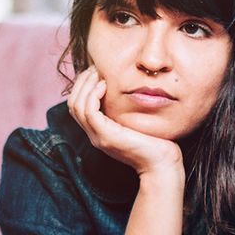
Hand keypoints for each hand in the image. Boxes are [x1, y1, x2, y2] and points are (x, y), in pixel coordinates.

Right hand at [67, 66, 183, 176]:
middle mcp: (94, 134)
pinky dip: (93, 95)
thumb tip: (130, 88)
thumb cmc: (156, 143)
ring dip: (86, 85)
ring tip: (99, 73)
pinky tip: (105, 85)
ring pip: (76, 106)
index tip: (97, 71)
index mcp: (99, 131)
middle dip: (82, 82)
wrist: (162, 165)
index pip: (77, 105)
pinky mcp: (106, 136)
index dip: (83, 86)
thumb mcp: (137, 122)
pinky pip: (89, 112)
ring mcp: (98, 136)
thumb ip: (128, 109)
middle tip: (96, 68)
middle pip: (73, 104)